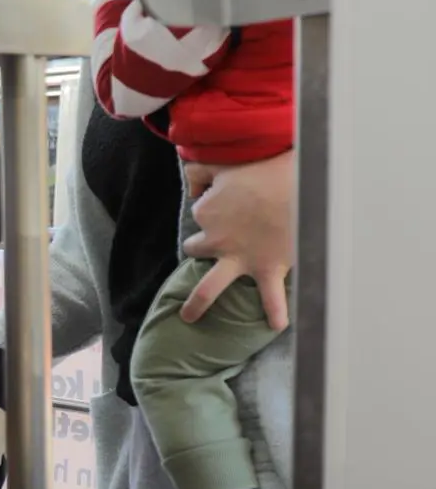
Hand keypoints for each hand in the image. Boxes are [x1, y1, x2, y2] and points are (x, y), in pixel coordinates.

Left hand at [181, 151, 294, 328]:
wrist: (299, 183)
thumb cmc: (262, 168)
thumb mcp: (222, 163)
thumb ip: (199, 171)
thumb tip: (191, 186)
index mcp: (205, 213)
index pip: (200, 213)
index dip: (213, 206)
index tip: (231, 199)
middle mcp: (215, 240)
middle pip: (195, 249)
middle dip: (201, 247)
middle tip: (218, 243)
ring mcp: (239, 259)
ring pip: (209, 287)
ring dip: (197, 304)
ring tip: (188, 318)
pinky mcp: (267, 268)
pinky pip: (269, 297)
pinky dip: (275, 312)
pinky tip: (277, 325)